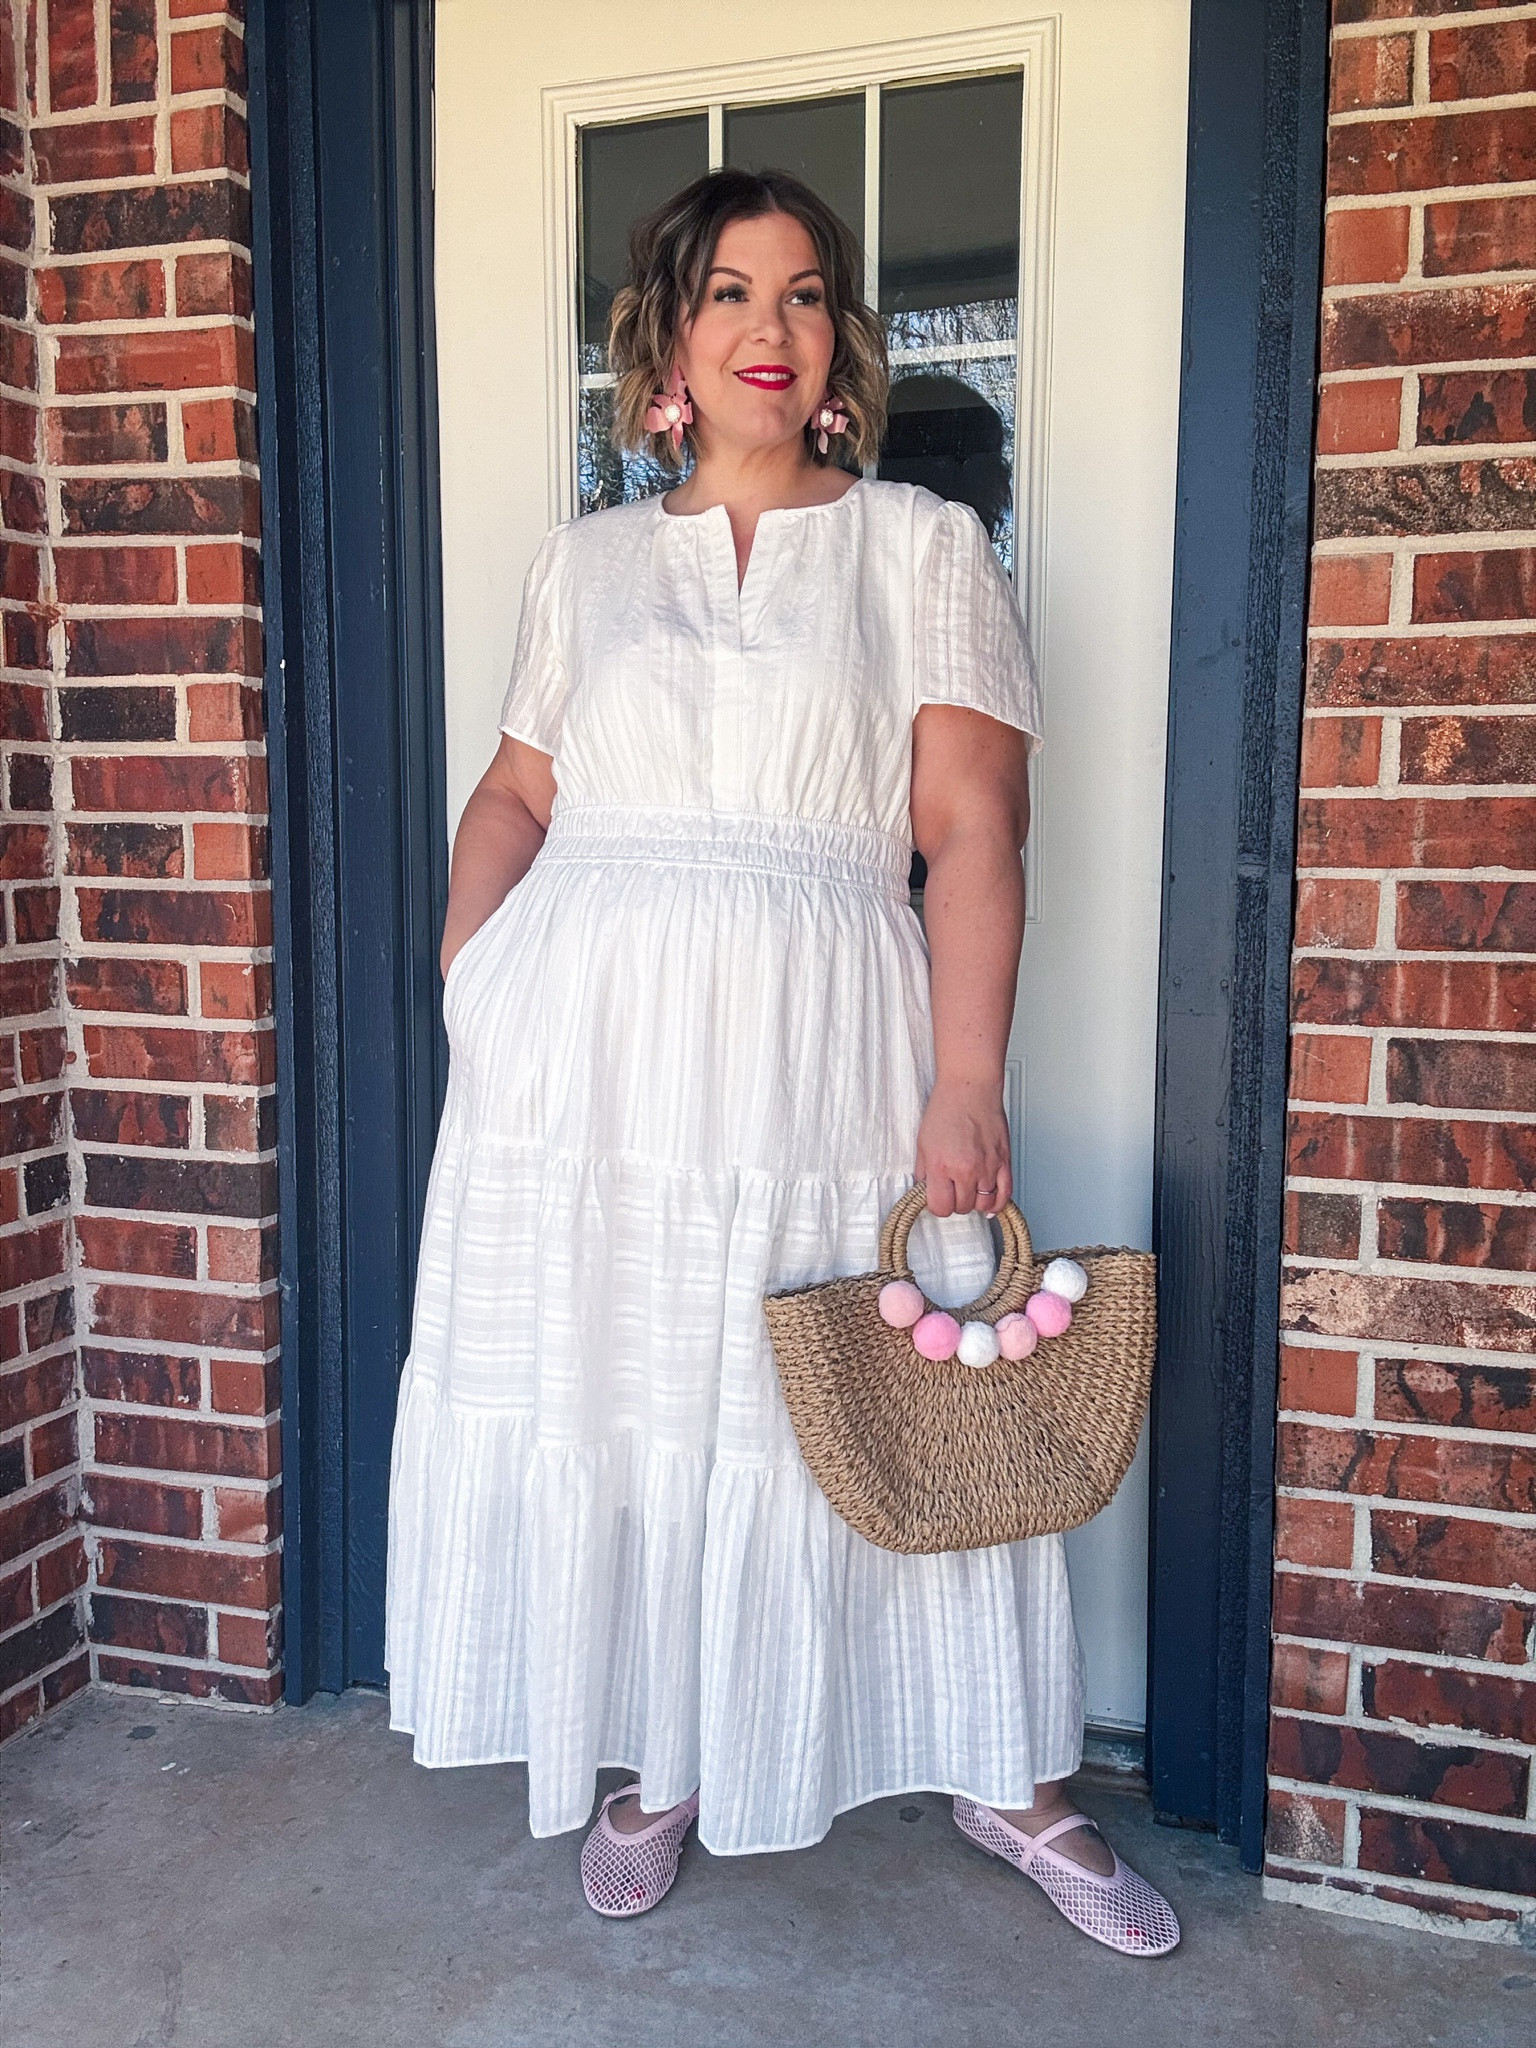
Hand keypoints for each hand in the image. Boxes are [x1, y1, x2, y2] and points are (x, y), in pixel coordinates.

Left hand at [915, 1076, 1012, 1216]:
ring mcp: (987, 1166)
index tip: (938, 1198)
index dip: (938, 1206)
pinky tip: (991, 1202)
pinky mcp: (1004, 1161)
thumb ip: (923, 1170)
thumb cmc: (947, 1107)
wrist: (970, 1086)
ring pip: (984, 1204)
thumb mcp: (922, 1141)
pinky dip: (998, 1202)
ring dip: (975, 1201)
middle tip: (953, 1190)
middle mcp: (965, 1169)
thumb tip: (926, 1188)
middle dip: (955, 1202)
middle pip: (962, 1208)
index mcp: (941, 1165)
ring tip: (970, 1191)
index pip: (941, 1207)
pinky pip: (1005, 1193)